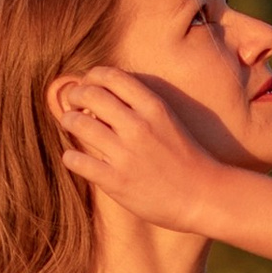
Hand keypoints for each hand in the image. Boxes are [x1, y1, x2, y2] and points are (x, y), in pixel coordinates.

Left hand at [54, 68, 230, 230]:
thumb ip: (141, 106)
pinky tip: (74, 157)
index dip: (92, 76)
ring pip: (79, 124)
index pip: (111, 76)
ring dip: (68, 120)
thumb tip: (104, 94)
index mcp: (153, 107)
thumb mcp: (169, 120)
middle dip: (75, 95)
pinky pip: (78, 161)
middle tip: (72, 102)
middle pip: (91, 95)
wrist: (203, 196)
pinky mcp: (116, 181)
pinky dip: (71, 157)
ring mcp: (126, 154)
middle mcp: (138, 126)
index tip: (87, 84)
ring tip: (69, 123)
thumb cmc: (186, 157)